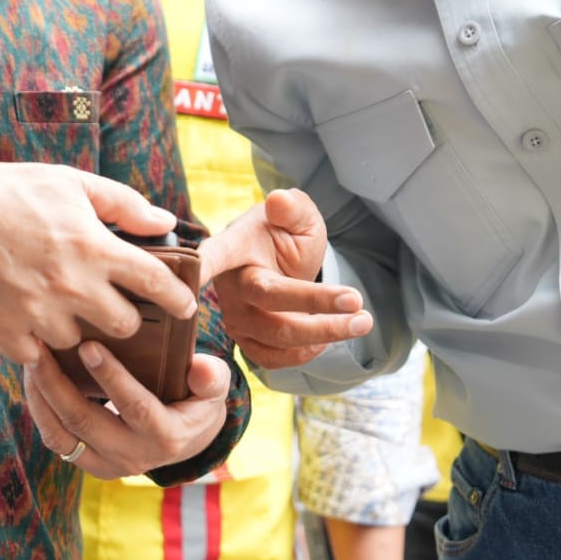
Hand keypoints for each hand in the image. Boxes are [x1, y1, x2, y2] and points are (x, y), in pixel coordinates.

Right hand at [0, 150, 197, 366]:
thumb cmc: (12, 190)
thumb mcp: (73, 183)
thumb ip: (124, 205)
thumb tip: (164, 221)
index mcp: (93, 247)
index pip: (154, 282)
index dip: (178, 298)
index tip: (187, 306)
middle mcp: (71, 285)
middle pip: (124, 326)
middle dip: (126, 318)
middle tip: (116, 306)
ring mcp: (37, 313)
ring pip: (81, 345)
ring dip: (80, 332)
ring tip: (68, 312)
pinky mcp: (5, 332)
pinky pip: (40, 356)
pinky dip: (42, 345)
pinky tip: (37, 324)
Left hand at [23, 341, 229, 477]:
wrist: (187, 440)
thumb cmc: (199, 401)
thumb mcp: (215, 387)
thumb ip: (211, 377)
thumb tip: (202, 368)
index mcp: (166, 436)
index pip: (135, 406)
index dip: (111, 378)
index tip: (89, 346)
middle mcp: (134, 457)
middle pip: (85, 421)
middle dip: (57, 383)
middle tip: (41, 346)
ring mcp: (108, 465)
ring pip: (62, 434)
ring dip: (41, 396)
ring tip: (30, 359)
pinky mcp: (89, 464)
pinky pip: (56, 440)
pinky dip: (40, 409)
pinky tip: (33, 378)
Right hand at [196, 187, 371, 369]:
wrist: (277, 260)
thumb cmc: (284, 233)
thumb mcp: (297, 214)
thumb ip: (292, 207)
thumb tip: (279, 201)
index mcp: (234, 246)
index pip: (216, 256)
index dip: (205, 265)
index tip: (199, 271)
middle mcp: (229, 286)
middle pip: (270, 304)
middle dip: (318, 309)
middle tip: (359, 306)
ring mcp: (234, 318)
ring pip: (278, 337)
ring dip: (324, 334)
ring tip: (361, 322)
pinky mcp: (246, 342)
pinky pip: (274, 359)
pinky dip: (306, 352)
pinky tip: (328, 335)